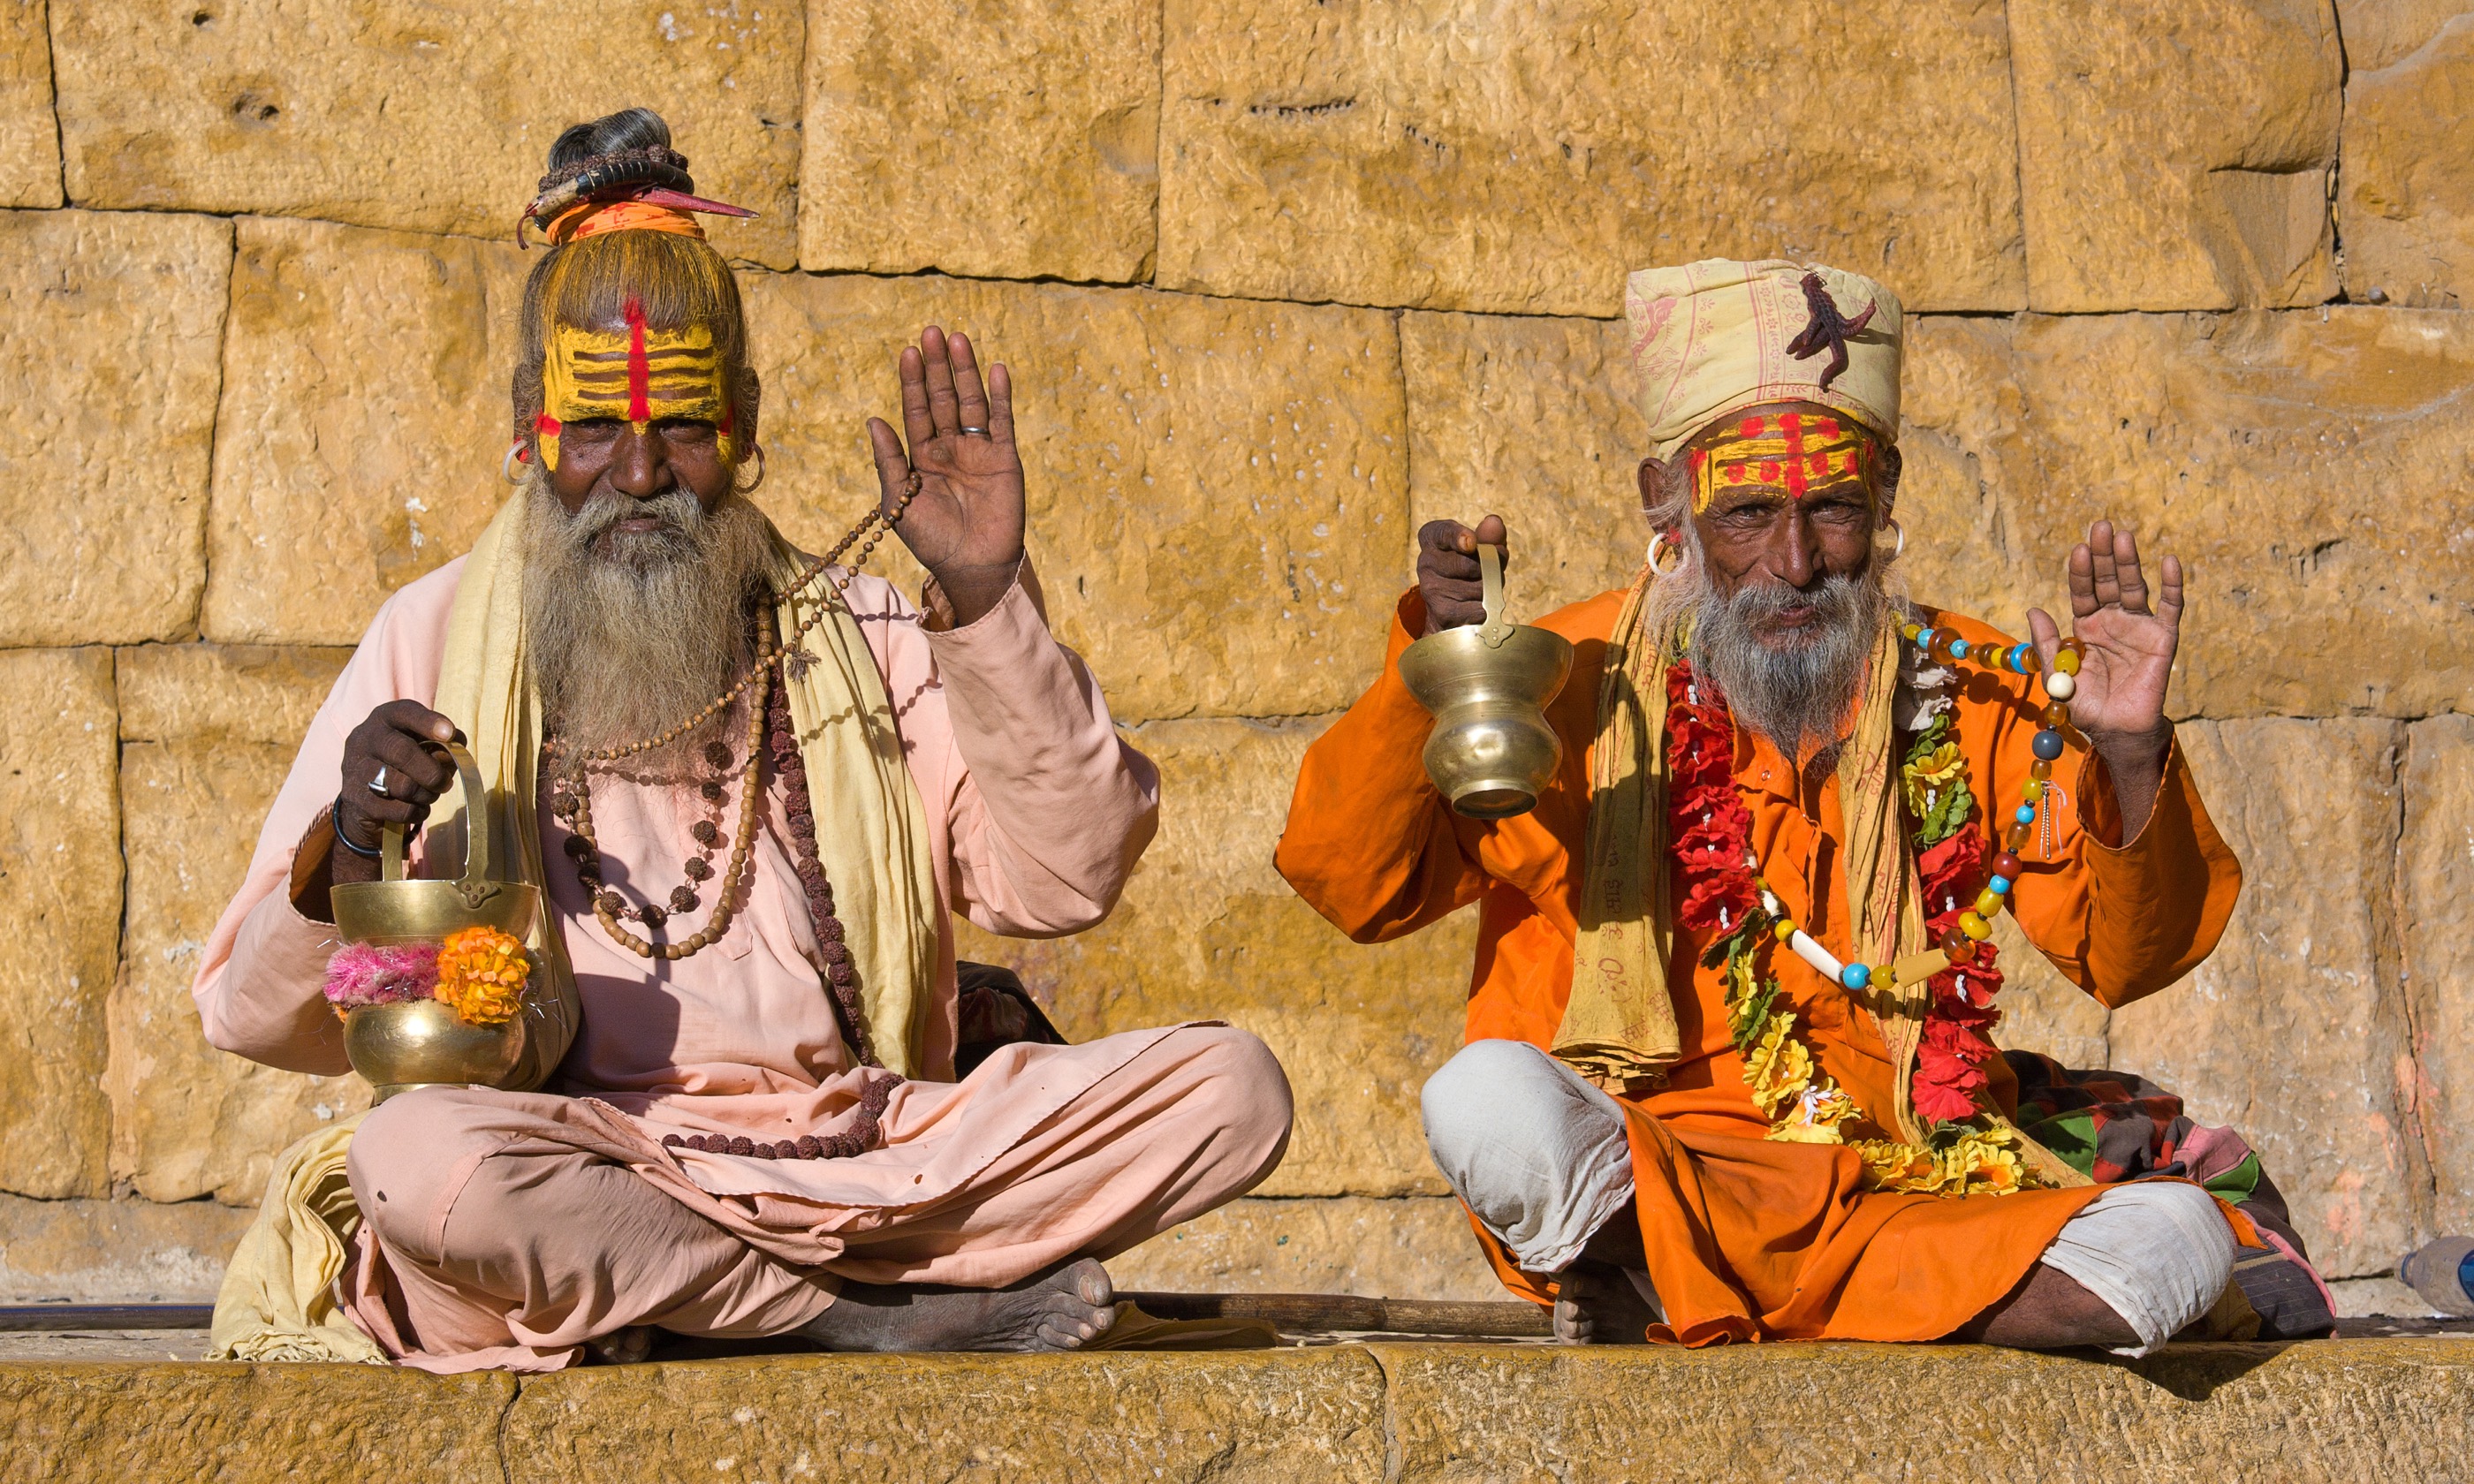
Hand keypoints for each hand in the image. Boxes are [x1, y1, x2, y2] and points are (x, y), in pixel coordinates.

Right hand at [333, 702, 462, 881]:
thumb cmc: (403, 765)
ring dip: (427, 795)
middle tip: (445, 783)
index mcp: (383, 719)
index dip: (428, 722)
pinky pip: (400, 810)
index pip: (404, 712)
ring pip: (404, 785)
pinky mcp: (357, 800)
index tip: (449, 733)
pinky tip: (416, 808)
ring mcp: (356, 770)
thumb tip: (453, 755)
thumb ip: (440, 747)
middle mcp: (364, 740)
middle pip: (403, 752)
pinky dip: (417, 812)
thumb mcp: (421, 747)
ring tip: (429, 795)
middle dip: (432, 772)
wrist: (364, 801)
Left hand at [866, 326, 1026, 629]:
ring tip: (957, 339)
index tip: (908, 351)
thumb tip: (874, 419)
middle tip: (931, 331)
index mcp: (921, 456)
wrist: (971, 566)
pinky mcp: (1004, 458)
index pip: (915, 409)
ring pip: (971, 402)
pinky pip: (1001, 421)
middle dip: (936, 366)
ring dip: (964, 371)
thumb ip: (888, 460)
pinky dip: (1000, 395)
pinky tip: (995, 369)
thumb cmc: (931, 539)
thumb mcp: (898, 500)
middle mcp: (949, 447)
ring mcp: (978, 450)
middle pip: (943, 397)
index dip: (912, 381)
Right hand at [1415, 515, 1507, 636]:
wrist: (1450, 610)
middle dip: (1491, 567)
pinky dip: (1488, 608)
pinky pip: (1480, 608)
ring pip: (1479, 587)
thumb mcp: (1479, 549)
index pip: (1441, 532)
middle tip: (1491, 569)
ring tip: (1481, 589)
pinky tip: (1477, 606)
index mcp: (1432, 540)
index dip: (1457, 536)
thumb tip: (1494, 522)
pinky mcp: (1442, 613)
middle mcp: (1425, 562)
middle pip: (1469, 563)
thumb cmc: (1468, 570)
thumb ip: (1489, 536)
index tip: (1471, 542)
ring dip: (1492, 589)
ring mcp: (1432, 589)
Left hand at [2026, 520, 2182, 832]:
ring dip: (2130, 562)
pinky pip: (2170, 607)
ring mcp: (2138, 626)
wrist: (2117, 730)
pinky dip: (2172, 584)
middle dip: (2103, 555)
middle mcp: (2112, 621)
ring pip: (2135, 587)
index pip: (2082, 591)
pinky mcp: (2162, 638)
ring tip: (2124, 536)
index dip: (2080, 572)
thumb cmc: (2086, 705)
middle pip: (2108, 581)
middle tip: (2100, 526)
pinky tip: (2170, 560)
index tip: (2077, 550)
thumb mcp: (2058, 675)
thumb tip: (2034, 609)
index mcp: (2086, 626)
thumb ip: (2047, 643)